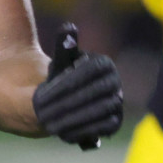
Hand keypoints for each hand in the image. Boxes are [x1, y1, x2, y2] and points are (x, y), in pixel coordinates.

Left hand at [32, 23, 122, 148]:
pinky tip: (63, 134)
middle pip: (96, 92)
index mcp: (104, 63)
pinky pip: (104, 128)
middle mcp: (116, 82)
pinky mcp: (116, 121)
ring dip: (75, 119)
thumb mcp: (61, 59)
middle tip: (44, 112)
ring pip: (101, 111)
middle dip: (68, 102)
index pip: (89, 71)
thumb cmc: (63, 74)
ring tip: (51, 125)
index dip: (67, 82)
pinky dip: (84, 131)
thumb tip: (68, 28)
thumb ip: (64, 45)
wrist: (70, 95)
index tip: (44, 91)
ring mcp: (118, 102)